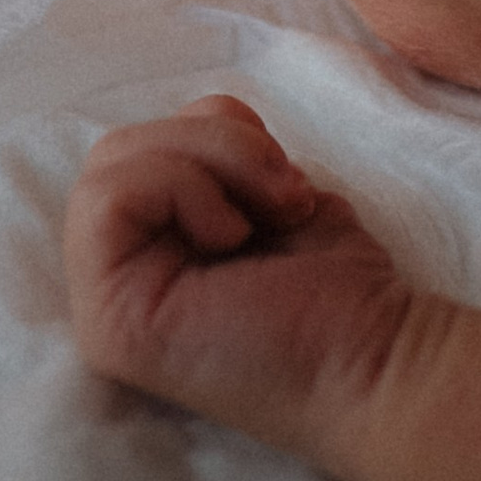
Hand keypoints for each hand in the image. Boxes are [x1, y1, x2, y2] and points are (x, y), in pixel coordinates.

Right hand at [63, 92, 415, 456]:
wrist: (375, 362)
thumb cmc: (336, 287)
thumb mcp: (266, 188)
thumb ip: (211, 157)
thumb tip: (198, 118)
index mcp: (148, 256)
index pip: (134, 151)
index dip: (210, 134)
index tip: (283, 184)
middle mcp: (116, 285)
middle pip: (116, 150)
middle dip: (212, 139)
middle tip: (280, 192)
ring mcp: (105, 308)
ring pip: (107, 165)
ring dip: (208, 157)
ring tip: (270, 211)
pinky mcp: (110, 321)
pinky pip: (108, 198)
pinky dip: (182, 186)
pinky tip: (234, 237)